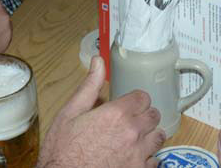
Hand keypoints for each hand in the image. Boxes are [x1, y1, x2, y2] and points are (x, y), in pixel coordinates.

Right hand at [38, 57, 163, 167]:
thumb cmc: (62, 151)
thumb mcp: (70, 113)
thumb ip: (89, 86)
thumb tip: (98, 61)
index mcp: (117, 114)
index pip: (143, 98)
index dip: (135, 101)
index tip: (128, 106)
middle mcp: (132, 132)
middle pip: (153, 116)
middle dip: (143, 116)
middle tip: (130, 122)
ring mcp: (138, 155)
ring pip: (158, 138)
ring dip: (149, 136)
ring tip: (135, 140)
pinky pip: (155, 162)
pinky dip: (147, 159)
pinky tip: (133, 158)